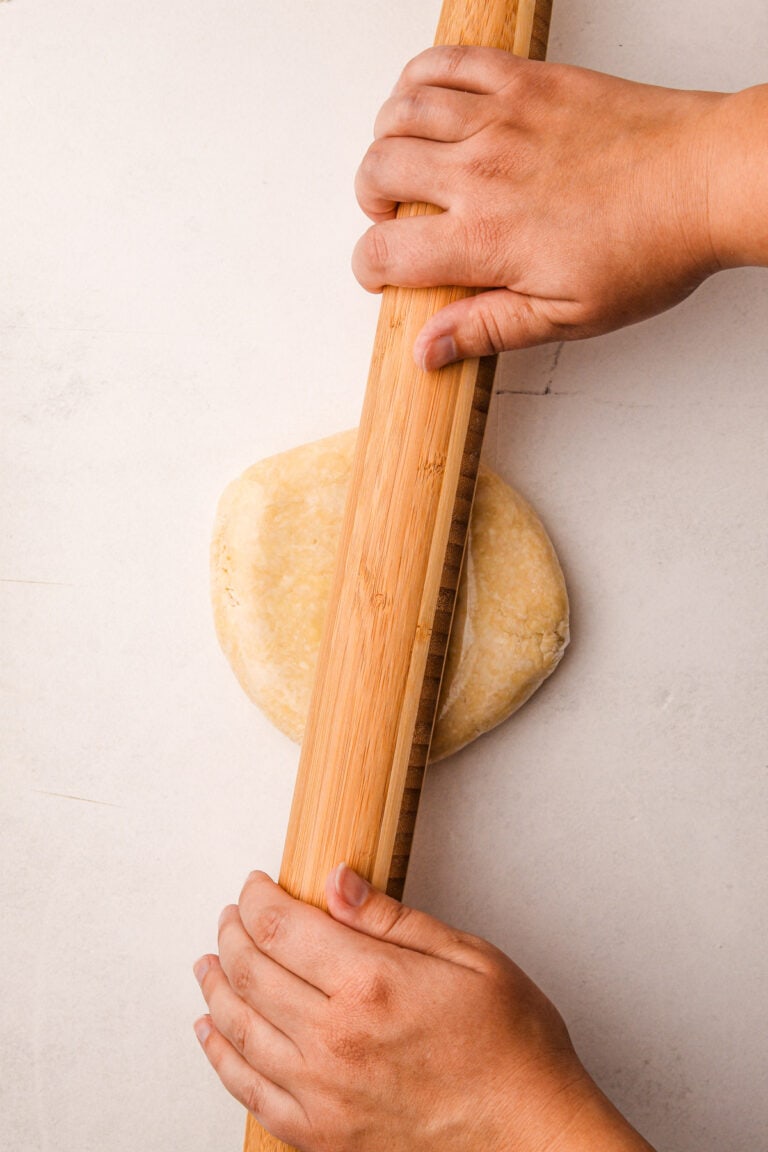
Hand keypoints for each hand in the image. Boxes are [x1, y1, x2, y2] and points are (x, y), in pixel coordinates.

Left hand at [194, 866, 653, 1151]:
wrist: (531, 1135)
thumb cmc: (511, 1046)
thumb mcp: (467, 956)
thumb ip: (392, 919)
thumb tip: (337, 882)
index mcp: (370, 985)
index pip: (279, 927)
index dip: (256, 898)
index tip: (255, 884)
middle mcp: (334, 1040)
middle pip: (250, 972)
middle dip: (232, 933)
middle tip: (232, 915)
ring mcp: (321, 1094)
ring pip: (237, 1029)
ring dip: (215, 987)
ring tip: (210, 962)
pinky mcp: (321, 1136)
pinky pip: (247, 1091)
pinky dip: (218, 1056)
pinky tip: (212, 1031)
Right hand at [352, 46, 730, 367]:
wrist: (705, 179)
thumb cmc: (650, 247)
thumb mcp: (567, 315)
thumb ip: (487, 327)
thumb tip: (426, 349)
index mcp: (486, 238)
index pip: (385, 251)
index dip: (369, 269)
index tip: (382, 273)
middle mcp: (481, 171)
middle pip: (379, 171)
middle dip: (370, 202)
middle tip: (393, 218)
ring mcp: (501, 117)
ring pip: (400, 111)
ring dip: (386, 141)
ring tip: (404, 164)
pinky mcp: (525, 80)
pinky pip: (446, 62)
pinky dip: (419, 79)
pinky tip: (427, 104)